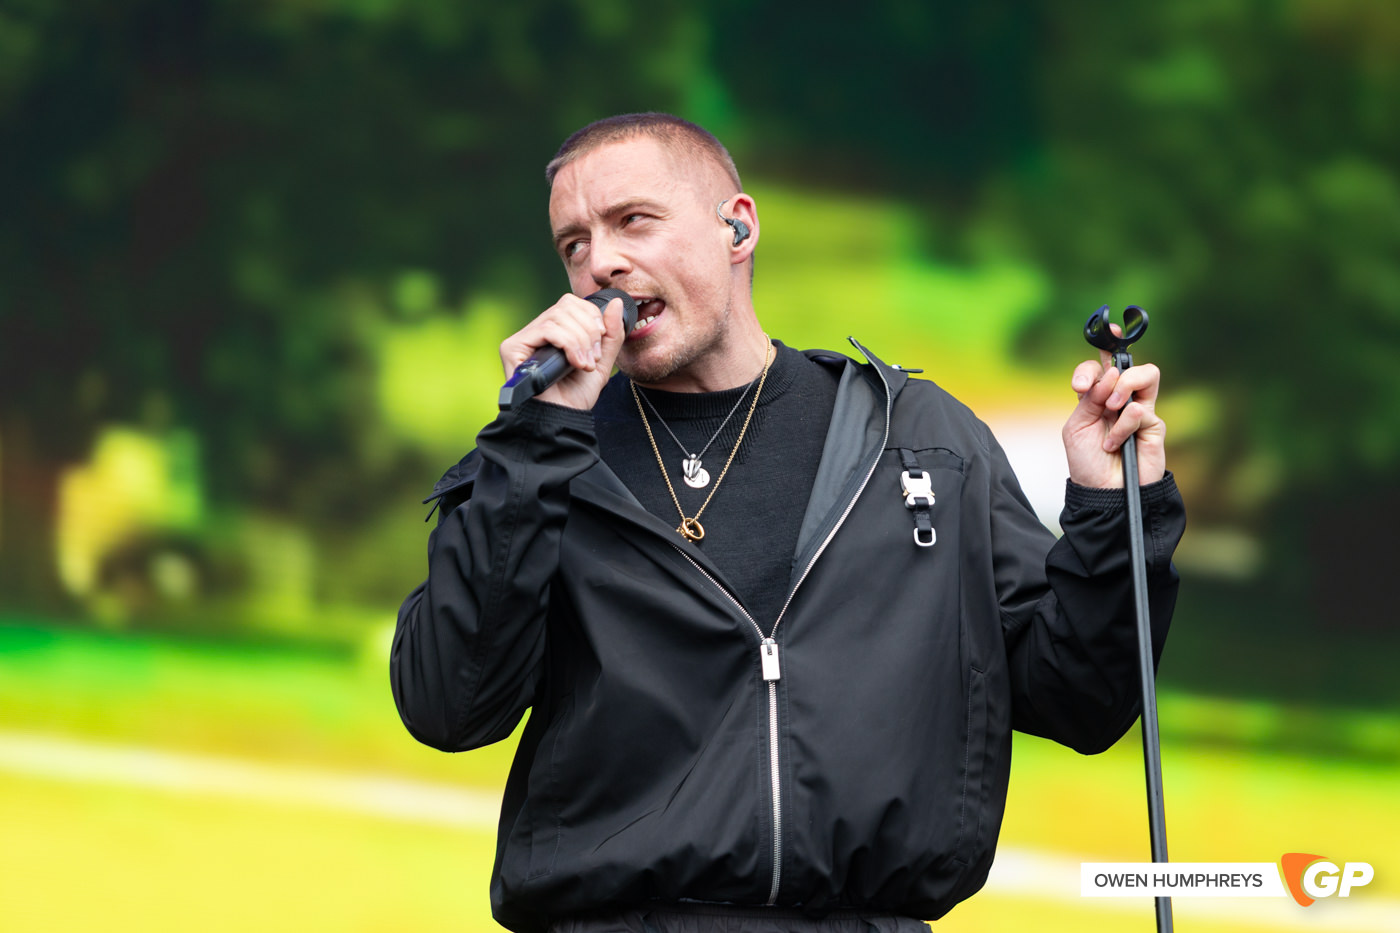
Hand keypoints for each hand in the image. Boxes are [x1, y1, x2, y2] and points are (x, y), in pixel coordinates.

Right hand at [498, 294, 627, 409]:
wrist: (561, 419)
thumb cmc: (575, 396)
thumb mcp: (601, 362)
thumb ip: (611, 334)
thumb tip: (616, 303)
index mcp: (554, 331)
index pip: (571, 302)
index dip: (591, 315)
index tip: (600, 340)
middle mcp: (536, 331)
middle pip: (565, 305)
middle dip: (589, 330)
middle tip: (593, 357)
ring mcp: (522, 338)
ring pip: (558, 317)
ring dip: (580, 341)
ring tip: (584, 365)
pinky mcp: (512, 347)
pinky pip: (546, 330)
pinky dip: (568, 344)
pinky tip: (574, 363)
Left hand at [1062, 333, 1165, 488]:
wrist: (1104, 493)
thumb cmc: (1087, 463)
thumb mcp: (1075, 426)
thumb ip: (1088, 398)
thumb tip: (1109, 375)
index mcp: (1097, 396)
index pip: (1104, 363)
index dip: (1105, 345)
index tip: (1107, 335)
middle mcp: (1120, 399)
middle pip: (1129, 363)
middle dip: (1112, 372)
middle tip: (1097, 395)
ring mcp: (1140, 410)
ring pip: (1148, 374)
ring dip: (1124, 386)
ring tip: (1111, 409)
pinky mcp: (1155, 425)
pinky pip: (1140, 410)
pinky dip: (1122, 426)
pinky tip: (1115, 444)